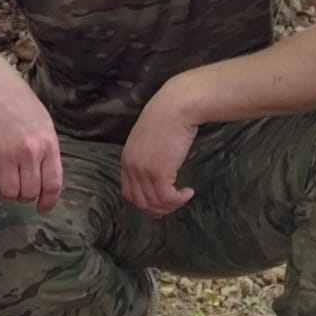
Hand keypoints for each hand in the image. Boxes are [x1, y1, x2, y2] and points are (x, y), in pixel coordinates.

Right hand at [0, 58, 62, 212]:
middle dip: (24, 196)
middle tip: (18, 188)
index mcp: (48, 143)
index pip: (53, 183)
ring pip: (9, 192)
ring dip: (6, 190)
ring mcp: (7, 154)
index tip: (43, 207)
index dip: (48, 200)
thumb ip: (45, 147)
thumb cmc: (14, 98)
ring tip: (3, 179)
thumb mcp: (41, 120)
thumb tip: (45, 172)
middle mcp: (30, 152)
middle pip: (29, 192)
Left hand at [121, 86, 198, 216]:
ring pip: (154, 203)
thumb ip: (148, 156)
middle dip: (158, 209)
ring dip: (172, 205)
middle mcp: (131, 167)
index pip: (128, 193)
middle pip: (140, 202)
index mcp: (126, 159)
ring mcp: (143, 170)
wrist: (177, 106)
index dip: (145, 203)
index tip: (161, 202)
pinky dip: (179, 200)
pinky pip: (167, 198)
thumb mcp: (149, 139)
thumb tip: (161, 172)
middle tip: (175, 203)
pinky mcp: (159, 172)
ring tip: (184, 196)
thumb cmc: (168, 118)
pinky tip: (188, 192)